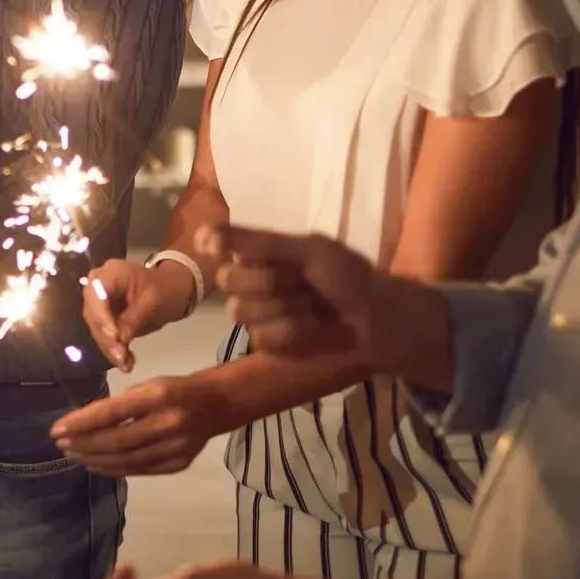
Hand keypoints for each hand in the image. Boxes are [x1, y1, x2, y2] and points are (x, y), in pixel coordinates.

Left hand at [51, 372, 227, 475]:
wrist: (216, 405)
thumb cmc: (174, 389)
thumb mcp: (148, 385)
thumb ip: (120, 405)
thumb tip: (83, 424)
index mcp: (158, 396)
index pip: (111, 413)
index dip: (81, 423)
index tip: (57, 429)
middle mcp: (168, 423)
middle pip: (117, 441)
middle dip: (84, 444)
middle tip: (62, 445)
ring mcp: (175, 447)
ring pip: (127, 460)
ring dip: (95, 460)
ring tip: (74, 455)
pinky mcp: (179, 464)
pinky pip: (140, 470)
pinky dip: (115, 469)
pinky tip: (97, 465)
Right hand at [83, 257, 197, 371]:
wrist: (172, 290)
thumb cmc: (165, 289)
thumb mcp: (152, 302)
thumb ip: (133, 319)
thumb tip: (117, 341)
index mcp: (111, 273)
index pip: (96, 295)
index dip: (101, 317)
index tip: (114, 337)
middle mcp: (99, 286)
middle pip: (93, 314)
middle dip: (106, 337)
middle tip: (120, 356)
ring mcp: (101, 303)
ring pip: (97, 329)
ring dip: (110, 348)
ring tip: (125, 364)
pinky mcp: (105, 318)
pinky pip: (105, 336)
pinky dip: (115, 350)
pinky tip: (127, 363)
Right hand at [198, 223, 390, 363]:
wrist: (375, 318)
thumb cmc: (346, 275)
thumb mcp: (309, 249)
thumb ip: (259, 243)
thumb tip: (205, 236)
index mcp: (259, 252)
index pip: (218, 243)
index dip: (218, 244)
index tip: (219, 247)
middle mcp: (251, 279)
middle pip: (227, 280)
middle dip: (268, 281)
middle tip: (300, 280)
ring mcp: (257, 312)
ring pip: (241, 311)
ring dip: (283, 307)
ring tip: (311, 305)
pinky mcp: (267, 342)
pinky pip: (259, 336)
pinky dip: (290, 331)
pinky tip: (310, 326)